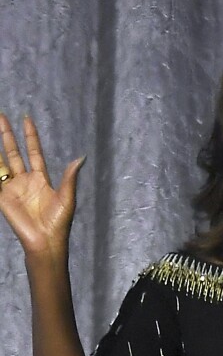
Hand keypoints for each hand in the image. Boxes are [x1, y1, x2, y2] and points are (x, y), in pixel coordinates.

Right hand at [0, 114, 84, 264]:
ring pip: (1, 162)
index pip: (33, 151)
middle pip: (14, 152)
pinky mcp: (3, 197)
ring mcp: (12, 188)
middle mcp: (25, 180)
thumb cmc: (59, 221)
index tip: (26, 119)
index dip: (30, 135)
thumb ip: (70, 176)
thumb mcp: (68, 196)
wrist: (46, 240)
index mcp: (41, 178)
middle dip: (7, 134)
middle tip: (1, 116)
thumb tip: (81, 157)